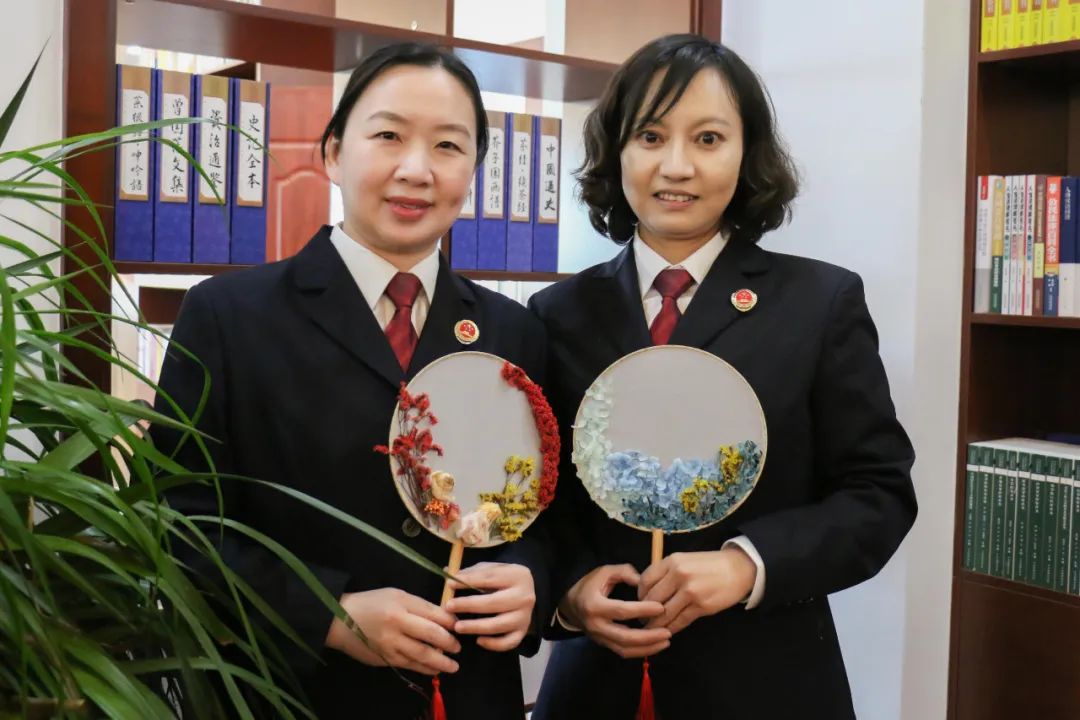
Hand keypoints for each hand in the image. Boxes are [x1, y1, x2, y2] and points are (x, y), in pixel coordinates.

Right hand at [325, 588, 460, 675]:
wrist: (340, 619)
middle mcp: (397, 623)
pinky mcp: (385, 658)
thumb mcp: (396, 595)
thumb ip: (419, 606)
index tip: (459, 625)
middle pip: (431, 634)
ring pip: (422, 654)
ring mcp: (390, 643)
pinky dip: (425, 668)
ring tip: (454, 666)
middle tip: (458, 647)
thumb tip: (444, 617)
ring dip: (442, 662)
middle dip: (449, 642)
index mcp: (401, 603)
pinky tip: (435, 669)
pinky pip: (410, 665)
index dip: (450, 621)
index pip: (433, 613)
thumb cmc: (372, 603)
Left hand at [445, 562, 535, 651]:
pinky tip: (478, 640)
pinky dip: (493, 644)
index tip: (449, 584)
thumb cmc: (502, 579)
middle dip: (469, 605)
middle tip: (449, 606)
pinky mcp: (522, 631)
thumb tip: (448, 573)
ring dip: (476, 627)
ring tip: (458, 627)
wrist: (526, 591)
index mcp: (517, 575)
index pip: (489, 578)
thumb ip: (471, 572)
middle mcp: (525, 596)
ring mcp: (525, 616)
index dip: (468, 581)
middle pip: (494, 602)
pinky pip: (508, 642)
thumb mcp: (491, 569)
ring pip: (499, 625)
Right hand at [562, 563, 670, 658]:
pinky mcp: (603, 644)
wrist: (569, 604)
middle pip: (625, 637)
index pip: (622, 611)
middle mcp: (596, 625)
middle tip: (668, 632)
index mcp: (594, 605)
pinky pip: (623, 652)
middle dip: (649, 637)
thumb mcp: (604, 572)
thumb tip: (644, 582)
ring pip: (625, 650)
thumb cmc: (589, 585)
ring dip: (647, 648)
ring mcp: (599, 638)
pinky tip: (655, 646)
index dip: (642, 610)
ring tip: (666, 642)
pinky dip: (640, 652)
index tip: (661, 607)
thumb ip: (625, 573)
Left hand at [638, 548, 756, 633]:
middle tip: (642, 620)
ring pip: (664, 614)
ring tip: (651, 629)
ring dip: (655, 625)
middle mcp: (679, 574)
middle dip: (644, 612)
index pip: (645, 580)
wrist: (737, 569)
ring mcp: (690, 591)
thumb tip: (647, 591)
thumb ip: (666, 572)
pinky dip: (671, 628)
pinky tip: (667, 632)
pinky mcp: (701, 606)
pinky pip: (680, 621)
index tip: (639, 603)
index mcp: (672, 561)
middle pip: (652, 599)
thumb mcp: (684, 560)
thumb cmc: (708, 566)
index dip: (640, 595)